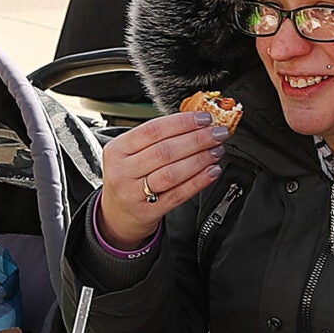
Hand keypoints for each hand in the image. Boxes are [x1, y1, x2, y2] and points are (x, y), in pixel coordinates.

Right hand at [96, 109, 227, 248]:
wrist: (116, 213)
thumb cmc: (128, 177)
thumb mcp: (129, 154)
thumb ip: (155, 138)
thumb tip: (195, 123)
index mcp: (117, 150)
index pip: (153, 130)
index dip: (182, 122)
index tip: (204, 119)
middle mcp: (122, 171)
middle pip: (165, 151)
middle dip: (197, 139)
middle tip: (217, 134)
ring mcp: (134, 193)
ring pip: (172, 173)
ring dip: (200, 160)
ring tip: (216, 151)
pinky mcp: (148, 211)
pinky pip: (178, 194)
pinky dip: (198, 181)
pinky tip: (211, 172)